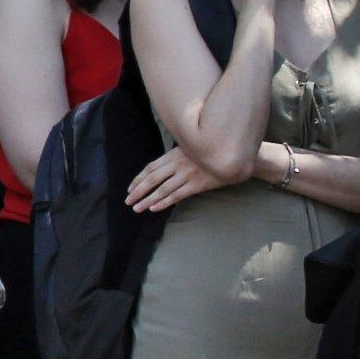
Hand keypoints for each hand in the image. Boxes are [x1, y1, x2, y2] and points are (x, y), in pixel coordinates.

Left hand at [125, 144, 240, 213]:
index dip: (138, 179)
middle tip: (128, 201)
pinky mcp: (197, 185)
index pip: (150, 168)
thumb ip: (173, 159)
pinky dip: (164, 202)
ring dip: (148, 200)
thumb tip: (157, 172)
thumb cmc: (208, 154)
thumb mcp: (188, 150)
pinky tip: (154, 208)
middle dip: (138, 191)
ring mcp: (187, 174)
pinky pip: (177, 195)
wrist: (231, 158)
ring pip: (162, 189)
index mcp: (174, 154)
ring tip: (137, 208)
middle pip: (152, 179)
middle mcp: (178, 164)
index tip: (129, 189)